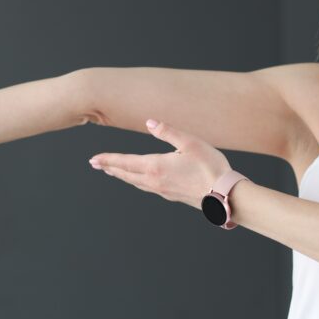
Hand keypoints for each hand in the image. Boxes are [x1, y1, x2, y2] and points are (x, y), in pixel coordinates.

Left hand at [88, 119, 232, 210]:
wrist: (225, 196)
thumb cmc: (210, 167)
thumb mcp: (190, 142)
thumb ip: (168, 132)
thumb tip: (150, 122)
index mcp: (156, 166)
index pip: (125, 162)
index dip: (108, 160)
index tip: (94, 159)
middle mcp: (155, 181)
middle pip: (126, 174)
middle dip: (110, 168)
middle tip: (96, 165)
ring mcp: (163, 191)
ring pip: (136, 183)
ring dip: (122, 176)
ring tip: (113, 172)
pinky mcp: (172, 196)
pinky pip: (147, 188)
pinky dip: (137, 182)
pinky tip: (140, 181)